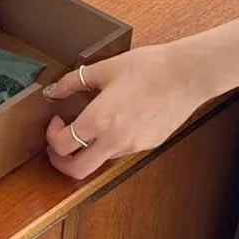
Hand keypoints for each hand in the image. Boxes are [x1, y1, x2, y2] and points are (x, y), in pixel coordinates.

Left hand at [41, 44, 207, 179]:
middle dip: (60, 161)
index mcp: (100, 120)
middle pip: (77, 170)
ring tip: (85, 130)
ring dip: (86, 152)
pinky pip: (120, 152)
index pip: (62, 145)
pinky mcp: (148, 145)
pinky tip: (111, 125)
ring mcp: (133, 146)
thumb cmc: (149, 68)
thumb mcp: (104, 68)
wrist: (187, 75)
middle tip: (57, 144)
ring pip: (100, 162)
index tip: (55, 121)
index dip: (51, 135)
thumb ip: (74, 81)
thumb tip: (54, 90)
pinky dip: (108, 145)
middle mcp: (115, 140)